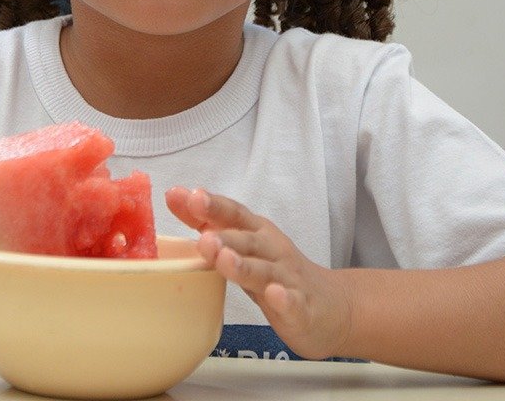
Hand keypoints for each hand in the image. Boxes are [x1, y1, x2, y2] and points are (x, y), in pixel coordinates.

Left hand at [165, 186, 353, 359]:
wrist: (330, 305)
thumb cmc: (275, 271)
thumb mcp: (242, 245)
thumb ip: (210, 223)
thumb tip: (175, 196)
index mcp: (257, 233)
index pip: (234, 214)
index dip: (212, 206)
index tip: (187, 196)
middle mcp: (273, 251)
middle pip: (248, 241)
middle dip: (225, 238)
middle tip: (203, 237)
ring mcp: (288, 279)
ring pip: (265, 271)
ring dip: (245, 265)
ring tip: (225, 261)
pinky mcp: (302, 308)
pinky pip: (293, 302)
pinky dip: (284, 299)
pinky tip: (275, 295)